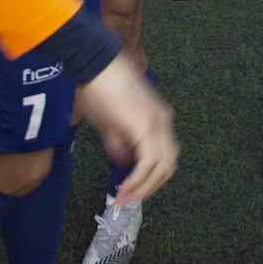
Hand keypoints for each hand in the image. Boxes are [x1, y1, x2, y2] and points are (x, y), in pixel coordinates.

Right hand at [74, 55, 177, 205]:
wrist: (94, 62)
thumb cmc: (98, 85)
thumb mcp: (110, 120)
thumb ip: (120, 142)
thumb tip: (124, 162)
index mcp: (158, 119)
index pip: (164, 156)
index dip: (150, 177)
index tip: (132, 190)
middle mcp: (163, 122)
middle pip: (168, 165)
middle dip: (149, 187)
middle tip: (129, 200)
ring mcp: (157, 124)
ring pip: (162, 168)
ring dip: (144, 188)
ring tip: (124, 201)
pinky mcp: (145, 127)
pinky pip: (147, 163)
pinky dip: (137, 181)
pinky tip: (124, 191)